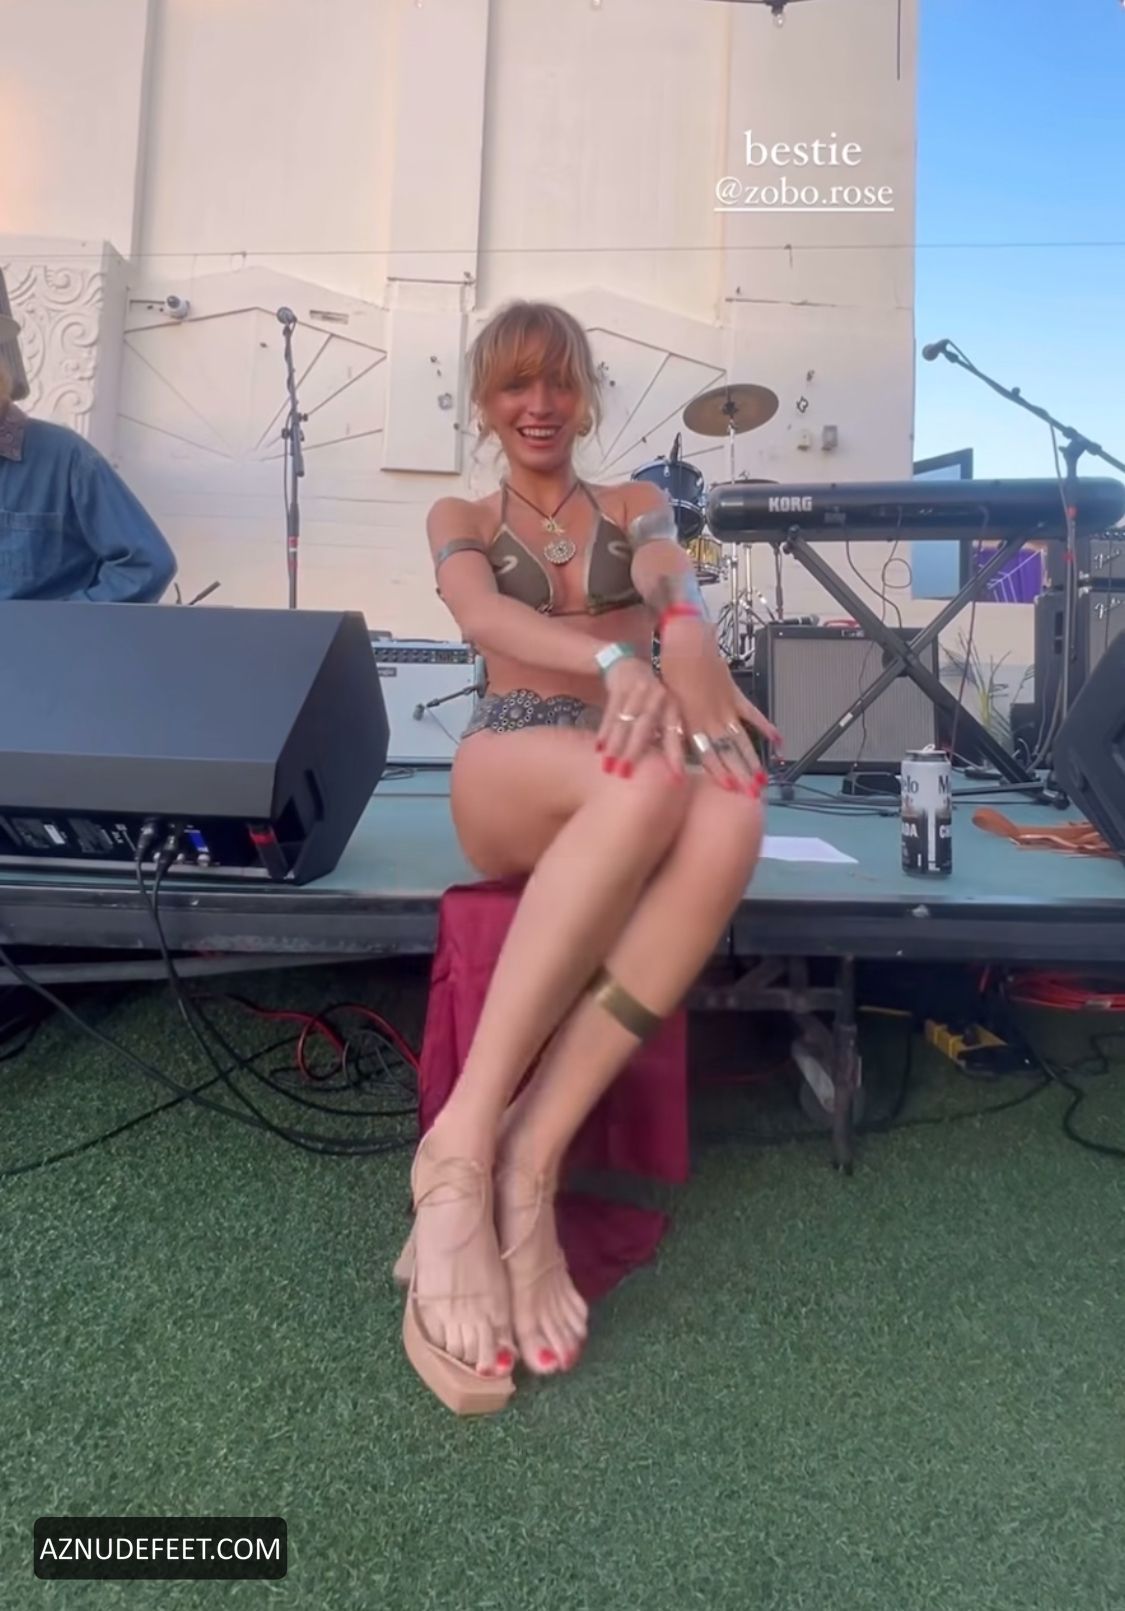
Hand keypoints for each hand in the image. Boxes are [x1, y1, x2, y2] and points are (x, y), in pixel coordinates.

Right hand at [595, 656, 686, 778]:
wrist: (628, 662)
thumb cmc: (649, 695)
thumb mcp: (662, 709)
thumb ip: (665, 733)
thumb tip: (671, 767)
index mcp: (672, 706)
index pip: (674, 733)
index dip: (675, 754)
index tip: (677, 777)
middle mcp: (658, 696)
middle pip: (644, 728)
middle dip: (634, 751)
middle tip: (625, 773)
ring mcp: (638, 690)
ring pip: (625, 722)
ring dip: (615, 745)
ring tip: (608, 766)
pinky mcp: (620, 687)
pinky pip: (611, 712)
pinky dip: (604, 731)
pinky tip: (599, 747)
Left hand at [657, 616, 780, 792]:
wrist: (685, 640)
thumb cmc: (668, 669)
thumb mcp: (664, 701)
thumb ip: (673, 725)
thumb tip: (674, 748)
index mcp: (692, 720)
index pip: (707, 752)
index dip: (719, 772)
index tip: (729, 789)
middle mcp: (711, 717)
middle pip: (728, 751)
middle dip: (739, 774)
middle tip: (751, 794)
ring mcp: (726, 706)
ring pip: (741, 738)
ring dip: (752, 759)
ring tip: (762, 779)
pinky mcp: (734, 693)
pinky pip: (752, 713)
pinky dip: (765, 726)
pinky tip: (778, 740)